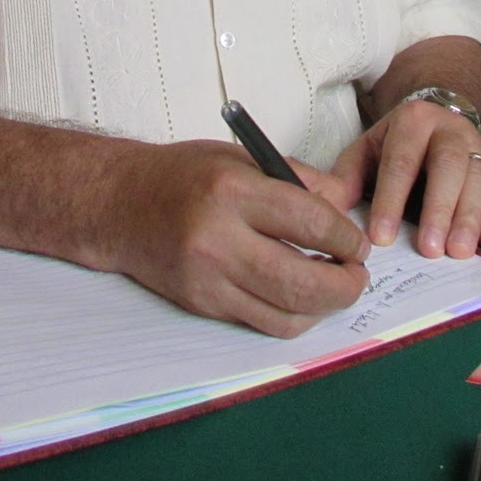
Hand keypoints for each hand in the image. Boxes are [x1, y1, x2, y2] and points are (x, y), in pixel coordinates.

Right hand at [101, 140, 370, 337]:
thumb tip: (346, 211)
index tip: (359, 243)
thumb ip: (298, 181)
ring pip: (286, 313)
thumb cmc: (185, 175)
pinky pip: (263, 323)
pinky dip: (293, 316)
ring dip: (324, 307)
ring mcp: (208, 278)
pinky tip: (302, 298)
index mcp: (233, 191)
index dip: (347, 239)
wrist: (121, 205)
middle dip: (346, 284)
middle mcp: (218, 238)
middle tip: (358, 274)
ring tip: (335, 287)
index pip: (311, 223)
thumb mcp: (242, 157)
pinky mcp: (202, 304)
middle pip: (302, 281)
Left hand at [325, 101, 480, 258]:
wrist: (434, 118)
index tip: (381, 239)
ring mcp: (477, 144)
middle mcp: (449, 128)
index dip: (391, 201)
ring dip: (470, 218)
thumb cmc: (394, 145)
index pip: (400, 162)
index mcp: (411, 121)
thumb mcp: (365, 152)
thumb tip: (328, 212)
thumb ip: (347, 181)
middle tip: (431, 250)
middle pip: (448, 166)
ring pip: (479, 178)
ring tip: (460, 253)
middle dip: (439, 210)